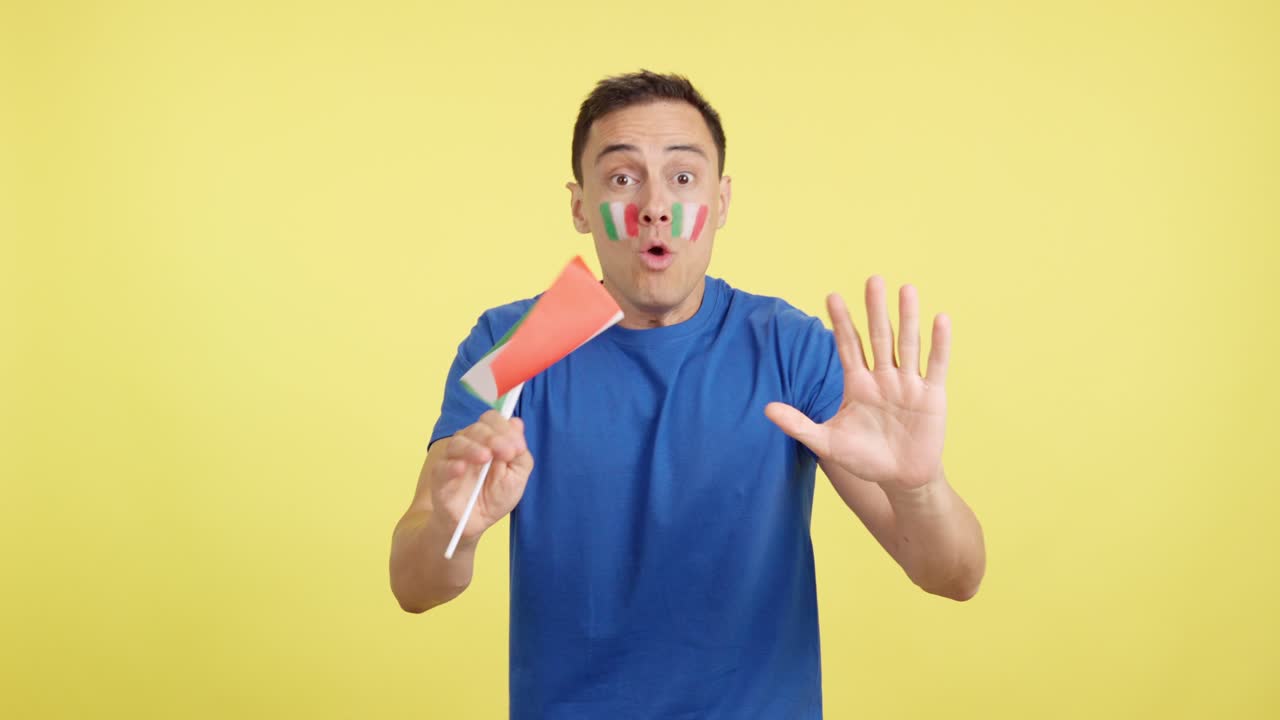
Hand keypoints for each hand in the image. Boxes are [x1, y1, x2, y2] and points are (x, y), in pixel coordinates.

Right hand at [432, 410, 533, 545]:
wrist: (475, 523)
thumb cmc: (495, 497)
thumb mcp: (517, 476)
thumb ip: (520, 453)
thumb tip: (517, 423)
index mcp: (488, 440)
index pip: (492, 420)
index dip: (505, 428)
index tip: (518, 448)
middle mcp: (469, 444)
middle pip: (476, 428)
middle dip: (494, 437)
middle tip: (507, 453)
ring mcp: (453, 459)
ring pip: (458, 442)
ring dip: (473, 447)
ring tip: (486, 458)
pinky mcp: (440, 477)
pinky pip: (442, 466)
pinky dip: (452, 465)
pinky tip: (462, 468)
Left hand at [765, 276, 949, 491]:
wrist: (900, 479)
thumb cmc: (863, 459)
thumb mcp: (827, 443)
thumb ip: (798, 424)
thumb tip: (765, 409)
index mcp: (857, 384)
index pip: (847, 345)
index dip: (841, 322)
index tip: (831, 296)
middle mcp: (883, 377)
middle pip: (879, 336)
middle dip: (875, 309)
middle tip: (873, 279)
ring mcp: (908, 384)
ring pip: (907, 344)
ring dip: (908, 317)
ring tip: (906, 289)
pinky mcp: (931, 396)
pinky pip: (935, 365)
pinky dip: (939, 343)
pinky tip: (940, 319)